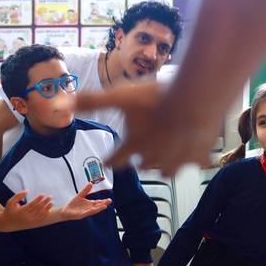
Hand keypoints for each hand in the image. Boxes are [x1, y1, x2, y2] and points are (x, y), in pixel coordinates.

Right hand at [2, 190, 52, 230]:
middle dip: (45, 202)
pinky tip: (49, 211)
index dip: (38, 199)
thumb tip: (27, 190)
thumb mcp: (10, 202)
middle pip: (38, 209)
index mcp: (21, 211)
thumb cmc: (9, 210)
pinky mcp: (31, 225)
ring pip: (40, 215)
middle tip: (50, 196)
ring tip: (52, 202)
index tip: (43, 194)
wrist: (6, 223)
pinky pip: (40, 220)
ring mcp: (29, 222)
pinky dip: (45, 216)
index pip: (32, 204)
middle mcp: (26, 217)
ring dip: (47, 208)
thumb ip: (18, 195)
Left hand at [59, 183, 111, 220]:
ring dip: (99, 208)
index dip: (103, 201)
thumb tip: (91, 183)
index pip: (98, 202)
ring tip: (105, 206)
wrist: (65, 211)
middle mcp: (88, 209)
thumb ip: (85, 190)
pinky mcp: (81, 215)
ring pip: (93, 210)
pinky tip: (94, 209)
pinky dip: (91, 211)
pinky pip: (86, 212)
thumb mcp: (80, 195)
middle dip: (103, 204)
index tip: (109, 199)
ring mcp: (85, 212)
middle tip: (109, 201)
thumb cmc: (73, 204)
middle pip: (97, 206)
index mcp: (89, 204)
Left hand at [74, 81, 219, 174]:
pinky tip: (198, 154)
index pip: (116, 159)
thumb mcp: (121, 95)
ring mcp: (178, 159)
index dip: (111, 160)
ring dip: (165, 166)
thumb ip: (94, 101)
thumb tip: (66, 103)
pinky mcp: (198, 155)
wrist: (195, 103)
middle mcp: (153, 157)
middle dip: (141, 162)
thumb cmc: (156, 98)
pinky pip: (198, 162)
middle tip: (141, 157)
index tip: (106, 162)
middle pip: (144, 167)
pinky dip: (196, 159)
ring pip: (169, 171)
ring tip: (166, 160)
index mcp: (134, 145)